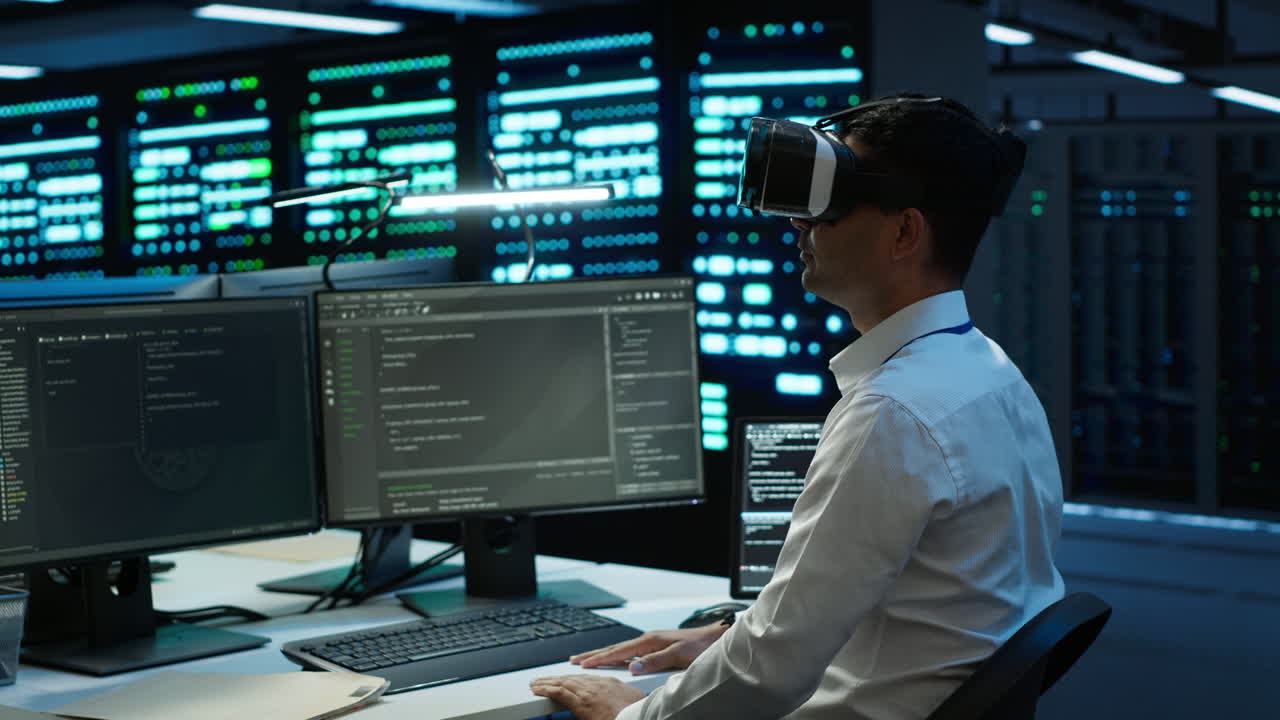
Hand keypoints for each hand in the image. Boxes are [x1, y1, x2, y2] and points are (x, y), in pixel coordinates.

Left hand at [530, 675, 644, 719]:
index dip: (573, 678)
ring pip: (563, 682)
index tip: (565, 679)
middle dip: (557, 678)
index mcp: (611, 684)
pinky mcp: (581, 702)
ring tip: (536, 683)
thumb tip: (619, 705)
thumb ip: (621, 701)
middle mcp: (598, 684)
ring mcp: (589, 692)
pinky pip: (559, 692)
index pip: (586, 678)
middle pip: (572, 678)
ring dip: (547, 682)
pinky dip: (546, 689)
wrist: (639, 718)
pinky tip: (537, 689)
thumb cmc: (637, 715)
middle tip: (544, 679)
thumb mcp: (632, 704)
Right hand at [569, 625, 725, 674]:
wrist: (714, 639)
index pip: (618, 652)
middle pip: (615, 649)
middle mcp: (648, 639)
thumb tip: (632, 667)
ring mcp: (651, 642)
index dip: (599, 659)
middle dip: (594, 655)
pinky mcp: (656, 646)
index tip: (583, 665)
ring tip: (587, 659)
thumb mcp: (679, 655)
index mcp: (650, 641)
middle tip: (574, 660)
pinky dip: (616, 656)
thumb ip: (655, 661)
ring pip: (620, 650)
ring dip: (603, 654)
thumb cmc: (700, 647)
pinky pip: (629, 652)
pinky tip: (614, 659)